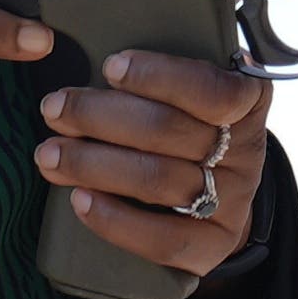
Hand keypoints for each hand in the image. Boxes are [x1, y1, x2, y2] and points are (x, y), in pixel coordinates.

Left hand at [39, 52, 273, 290]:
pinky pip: (164, 239)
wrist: (218, 199)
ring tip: (50, 155)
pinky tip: (80, 201)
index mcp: (247, 103)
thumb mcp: (192, 96)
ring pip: (160, 181)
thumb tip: (94, 52)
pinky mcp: (212, 246)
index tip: (110, 67)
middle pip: (171, 132)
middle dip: (101, 117)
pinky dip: (116, 220)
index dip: (159, 76)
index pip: (211, 88)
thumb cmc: (187, 132)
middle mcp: (246, 152)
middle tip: (54, 109)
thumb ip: (162, 78)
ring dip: (94, 165)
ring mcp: (232, 202)